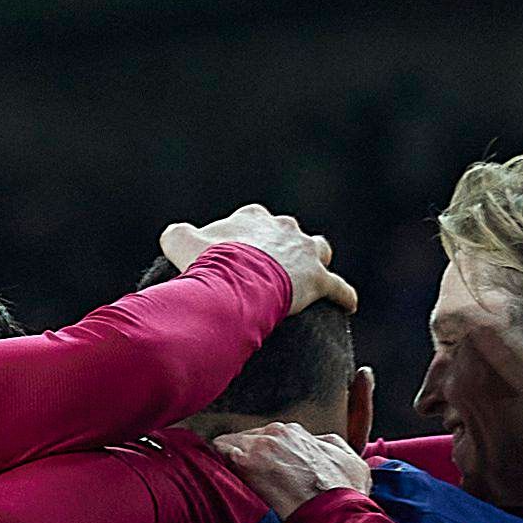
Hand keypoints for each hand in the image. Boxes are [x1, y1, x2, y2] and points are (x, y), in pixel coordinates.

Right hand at [163, 206, 352, 313]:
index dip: (243, 238)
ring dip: (315, 261)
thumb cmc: (209, 262)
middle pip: (288, 233)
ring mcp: (304, 253)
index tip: (235, 255)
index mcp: (253, 217)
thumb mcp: (180, 242)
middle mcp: (284, 228)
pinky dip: (343, 297)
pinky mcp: (318, 280)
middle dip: (282, 247)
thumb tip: (175, 236)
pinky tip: (347, 305)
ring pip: (319, 250)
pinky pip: (338, 289)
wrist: (236, 281)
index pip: (252, 220)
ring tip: (308, 278)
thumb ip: (178, 235)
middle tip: (268, 269)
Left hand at [219, 421, 368, 514]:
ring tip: (222, 486)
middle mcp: (278, 432)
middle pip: (244, 441)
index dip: (258, 458)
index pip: (265, 439)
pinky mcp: (246, 462)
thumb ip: (327, 446)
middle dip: (240, 459)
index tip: (256, 476)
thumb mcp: (350, 461)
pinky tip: (213, 483)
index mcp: (297, 433)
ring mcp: (260, 445)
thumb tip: (316, 443)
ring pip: (228, 446)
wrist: (339, 515)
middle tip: (239, 484)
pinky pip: (218, 454)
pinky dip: (213, 466)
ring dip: (226, 464)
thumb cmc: (347, 495)